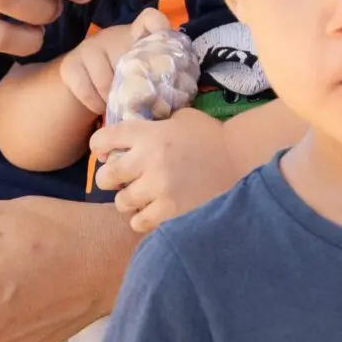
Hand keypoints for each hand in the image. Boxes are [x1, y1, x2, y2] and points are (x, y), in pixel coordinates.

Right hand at [61, 9, 173, 114]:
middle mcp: (113, 36)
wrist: (90, 80)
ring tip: (119, 105)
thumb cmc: (127, 78)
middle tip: (139, 100)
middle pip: (127, 61)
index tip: (162, 42)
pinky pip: (85, 90)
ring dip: (112, 100)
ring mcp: (89, 47)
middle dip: (133, 87)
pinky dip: (95, 103)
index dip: (158, 27)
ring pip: (105, 81)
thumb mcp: (147, 72)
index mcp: (138, 35)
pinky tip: (101, 106)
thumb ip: (160, 76)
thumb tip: (175, 96)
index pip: (150, 19)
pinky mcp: (70, 64)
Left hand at [90, 108, 241, 230]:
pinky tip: (154, 211)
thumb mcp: (180, 118)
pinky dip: (143, 218)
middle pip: (105, 177)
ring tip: (143, 197)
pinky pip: (139, 222)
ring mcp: (159, 187)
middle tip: (123, 180)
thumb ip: (153, 125)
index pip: (103, 140)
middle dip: (110, 179)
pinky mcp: (171, 211)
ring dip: (129, 201)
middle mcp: (148, 159)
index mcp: (148, 133)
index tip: (106, 153)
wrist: (242, 159)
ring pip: (121, 202)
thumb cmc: (211, 136)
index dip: (100, 147)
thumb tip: (130, 136)